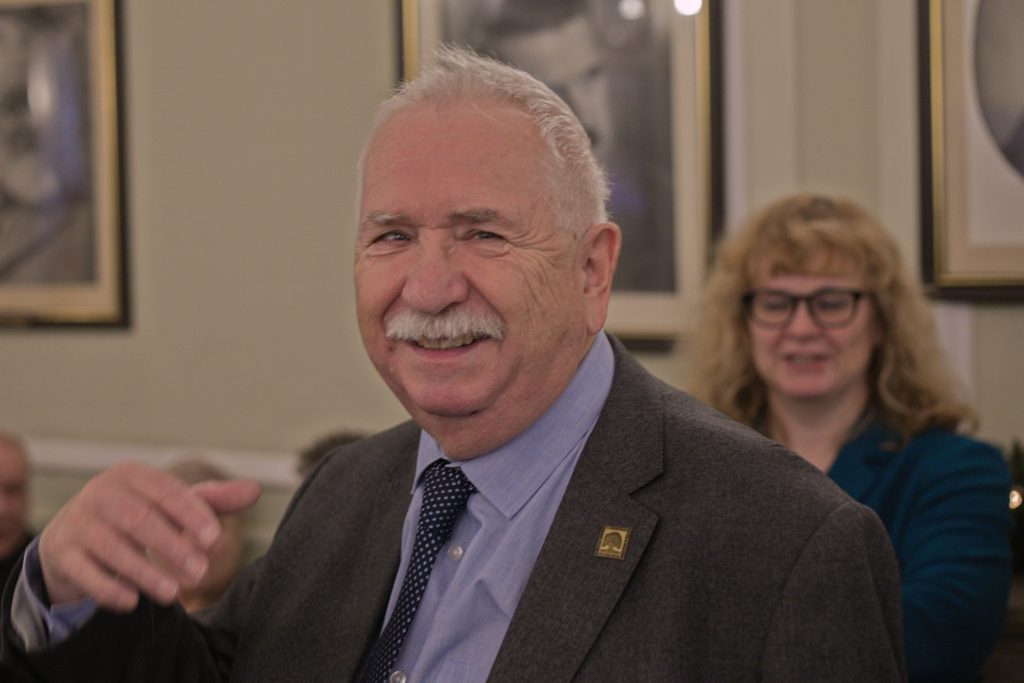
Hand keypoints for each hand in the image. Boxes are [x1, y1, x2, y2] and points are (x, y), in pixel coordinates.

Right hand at [38, 461, 260, 611]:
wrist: (73, 535)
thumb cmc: (136, 514)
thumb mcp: (171, 504)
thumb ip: (212, 500)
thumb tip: (255, 490)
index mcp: (132, 474)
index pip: (165, 490)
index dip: (190, 513)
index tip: (214, 539)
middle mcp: (101, 493)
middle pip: (138, 519)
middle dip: (171, 547)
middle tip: (200, 573)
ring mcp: (78, 522)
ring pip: (111, 547)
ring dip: (144, 572)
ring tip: (173, 594)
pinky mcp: (62, 552)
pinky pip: (84, 572)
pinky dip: (108, 588)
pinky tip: (133, 602)